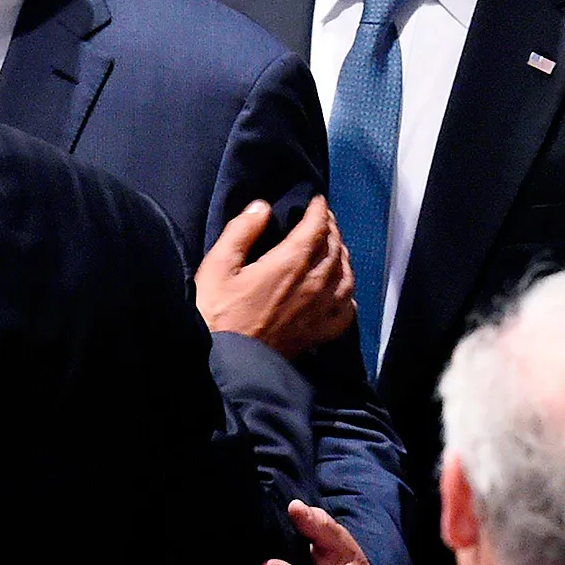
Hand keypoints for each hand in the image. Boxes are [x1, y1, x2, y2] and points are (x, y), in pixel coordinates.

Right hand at [195, 197, 355, 358]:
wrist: (225, 364)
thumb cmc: (215, 314)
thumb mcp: (217, 266)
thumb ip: (241, 232)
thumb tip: (261, 207)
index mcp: (287, 264)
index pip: (316, 229)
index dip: (320, 211)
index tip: (317, 200)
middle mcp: (311, 285)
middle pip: (334, 249)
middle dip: (331, 229)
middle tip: (323, 220)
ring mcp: (318, 311)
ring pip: (345, 276)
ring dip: (343, 256)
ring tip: (334, 248)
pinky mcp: (318, 333)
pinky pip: (346, 310)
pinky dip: (348, 294)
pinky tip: (341, 290)